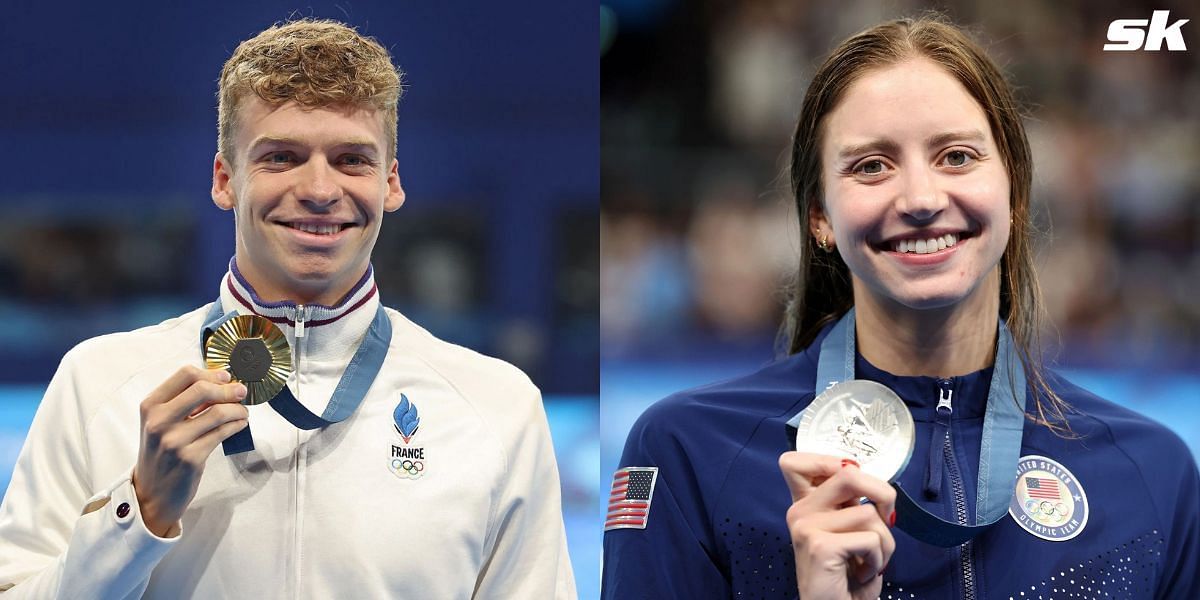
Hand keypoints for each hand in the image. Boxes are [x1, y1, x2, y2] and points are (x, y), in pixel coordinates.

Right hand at [132, 366, 248, 536]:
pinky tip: (240, 424)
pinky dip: (237, 425)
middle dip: (228, 389)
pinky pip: (222, 433)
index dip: (211, 373)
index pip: (185, 374)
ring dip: (238, 409)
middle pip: (202, 389)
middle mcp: (159, 421)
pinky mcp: (191, 458)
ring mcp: (174, 441)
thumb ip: (183, 401)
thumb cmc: (160, 452)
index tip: (226, 377)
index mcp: (150, 406)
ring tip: (243, 412)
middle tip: (241, 392)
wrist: (152, 493)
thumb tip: (221, 382)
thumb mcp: (160, 423)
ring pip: (217, 412)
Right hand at [779, 452, 896, 599]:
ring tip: (869, 560)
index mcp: (804, 505)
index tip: (854, 486)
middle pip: (847, 471)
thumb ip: (850, 505)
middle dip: (882, 492)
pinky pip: (870, 539)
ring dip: (884, 542)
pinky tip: (862, 572)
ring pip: (869, 512)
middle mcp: (799, 511)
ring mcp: (806, 526)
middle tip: (887, 518)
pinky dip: (878, 559)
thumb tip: (877, 486)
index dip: (828, 460)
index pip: (795, 462)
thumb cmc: (845, 578)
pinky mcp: (820, 545)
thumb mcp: (847, 532)